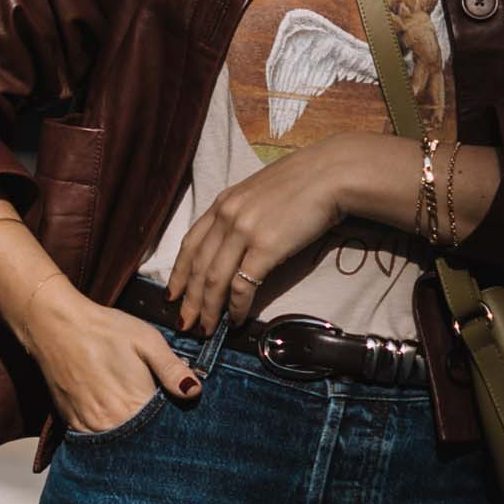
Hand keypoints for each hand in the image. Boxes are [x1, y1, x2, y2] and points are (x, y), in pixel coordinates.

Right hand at [21, 286, 197, 433]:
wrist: (56, 325)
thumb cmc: (104, 329)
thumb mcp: (147, 341)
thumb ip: (172, 369)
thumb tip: (195, 391)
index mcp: (134, 403)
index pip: (165, 428)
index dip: (173, 421)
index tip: (177, 411)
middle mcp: (111, 422)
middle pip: (143, 440)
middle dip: (153, 431)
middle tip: (156, 411)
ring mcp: (89, 425)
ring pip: (119, 443)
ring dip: (131, 434)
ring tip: (134, 413)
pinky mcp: (72, 423)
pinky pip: (97, 439)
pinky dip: (109, 432)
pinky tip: (114, 416)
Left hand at [165, 137, 388, 331]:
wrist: (330, 174)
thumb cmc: (302, 184)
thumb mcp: (259, 194)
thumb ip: (242, 215)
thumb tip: (236, 246)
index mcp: (223, 203)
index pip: (190, 244)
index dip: (179, 274)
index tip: (173, 295)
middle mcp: (227, 217)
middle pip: (198, 267)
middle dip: (189, 300)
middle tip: (184, 324)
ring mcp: (244, 231)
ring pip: (214, 280)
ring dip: (208, 309)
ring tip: (206, 329)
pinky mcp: (265, 247)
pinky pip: (242, 285)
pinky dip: (237, 307)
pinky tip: (237, 320)